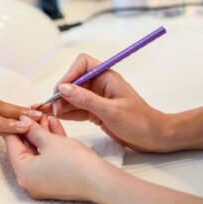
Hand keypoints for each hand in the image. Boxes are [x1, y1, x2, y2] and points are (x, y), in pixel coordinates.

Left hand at [5, 115, 105, 200]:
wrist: (101, 180)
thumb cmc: (75, 163)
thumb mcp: (50, 141)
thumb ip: (33, 130)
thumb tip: (23, 122)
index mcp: (23, 173)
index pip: (12, 145)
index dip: (14, 126)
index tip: (16, 114)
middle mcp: (30, 181)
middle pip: (25, 149)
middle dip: (31, 128)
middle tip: (33, 113)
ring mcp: (43, 182)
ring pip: (39, 152)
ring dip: (43, 134)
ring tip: (45, 116)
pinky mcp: (56, 180)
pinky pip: (49, 159)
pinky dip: (51, 144)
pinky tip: (54, 126)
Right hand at [35, 54, 172, 151]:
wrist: (154, 138)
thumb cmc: (139, 122)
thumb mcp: (111, 111)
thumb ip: (85, 99)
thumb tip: (63, 88)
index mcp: (106, 77)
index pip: (82, 64)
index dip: (69, 74)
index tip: (60, 90)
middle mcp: (99, 85)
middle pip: (73, 81)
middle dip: (61, 93)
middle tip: (52, 107)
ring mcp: (96, 98)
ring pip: (72, 97)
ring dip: (60, 104)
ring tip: (47, 113)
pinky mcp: (94, 111)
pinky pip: (76, 109)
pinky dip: (66, 113)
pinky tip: (56, 117)